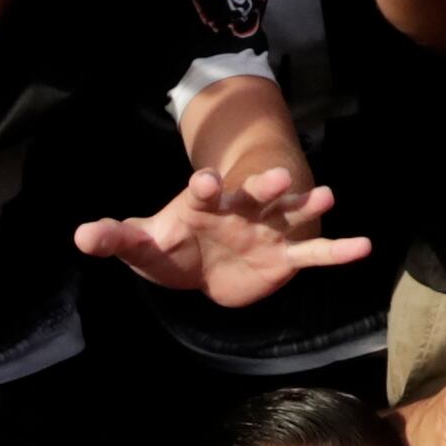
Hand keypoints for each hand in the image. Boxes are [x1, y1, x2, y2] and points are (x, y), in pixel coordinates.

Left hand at [73, 165, 370, 308]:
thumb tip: (81, 236)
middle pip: (253, 193)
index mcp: (204, 203)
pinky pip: (313, 254)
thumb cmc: (170, 248)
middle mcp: (240, 209)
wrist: (201, 269)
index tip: (206, 182)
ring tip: (325, 196)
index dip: (204, 186)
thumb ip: (115, 238)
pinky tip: (364, 245)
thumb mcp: (140, 245)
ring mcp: (266, 231)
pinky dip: (337, 251)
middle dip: (264, 185)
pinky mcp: (284, 257)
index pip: (203, 191)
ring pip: (289, 215)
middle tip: (278, 177)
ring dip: (305, 206)